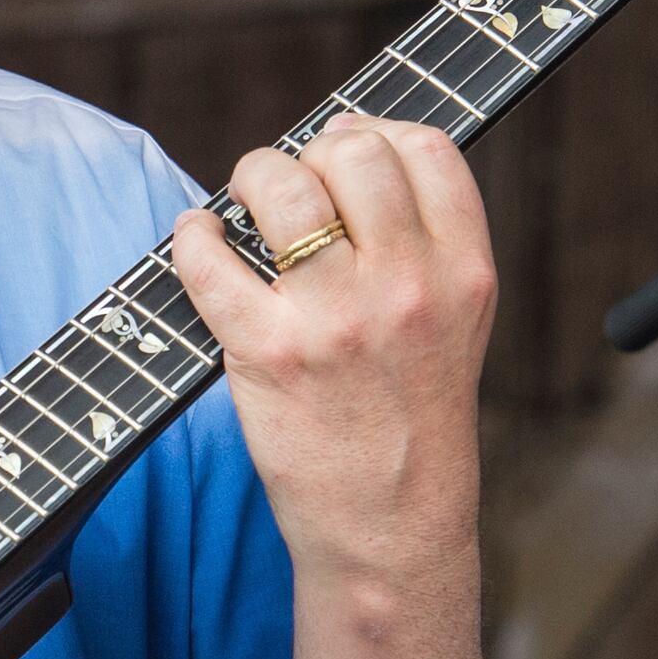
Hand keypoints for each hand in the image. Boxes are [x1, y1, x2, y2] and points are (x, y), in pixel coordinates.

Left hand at [170, 117, 495, 587]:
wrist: (390, 526)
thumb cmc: (412, 419)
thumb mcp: (456, 322)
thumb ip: (424, 240)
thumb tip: (348, 144)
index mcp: (465, 272)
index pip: (424, 148)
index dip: (374, 132)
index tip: (343, 149)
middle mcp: (409, 286)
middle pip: (352, 152)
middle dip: (307, 155)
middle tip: (286, 187)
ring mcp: (338, 318)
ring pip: (281, 187)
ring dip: (250, 180)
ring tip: (241, 206)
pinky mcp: (269, 353)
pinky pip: (211, 259)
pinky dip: (193, 237)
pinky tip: (198, 241)